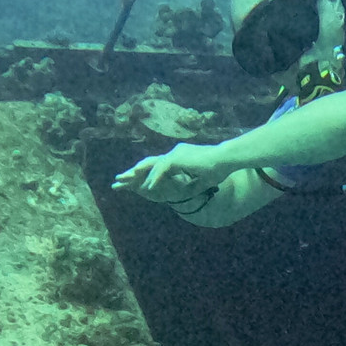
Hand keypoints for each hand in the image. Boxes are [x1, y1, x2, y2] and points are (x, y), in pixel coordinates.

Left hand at [112, 143, 234, 201]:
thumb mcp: (202, 180)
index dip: (146, 175)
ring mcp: (175, 154)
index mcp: (179, 157)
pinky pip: (161, 170)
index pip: (158, 166)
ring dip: (137, 176)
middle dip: (134, 173)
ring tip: (125, 183)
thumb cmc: (219, 168)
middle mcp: (175, 153)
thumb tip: (189, 191)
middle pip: (150, 163)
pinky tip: (147, 189)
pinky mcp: (177, 159)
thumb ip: (192, 184)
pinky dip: (154, 179)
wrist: (227, 159)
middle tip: (119, 180)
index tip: (135, 183)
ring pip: (151, 165)